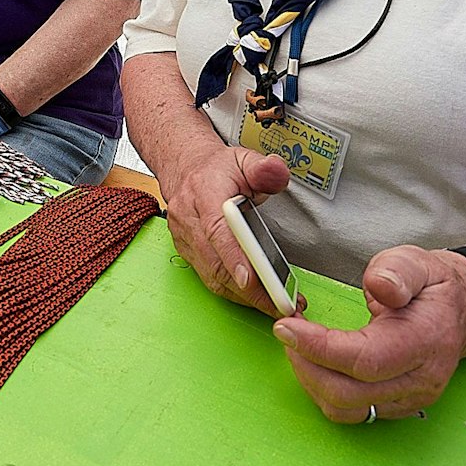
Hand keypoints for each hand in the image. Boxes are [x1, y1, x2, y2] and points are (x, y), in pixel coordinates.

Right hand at [160, 144, 290, 313]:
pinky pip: (209, 278)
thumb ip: (264, 168)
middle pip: (216, 261)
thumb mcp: (244, 159)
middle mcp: (189, 218)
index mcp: (203, 192)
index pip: (216, 229)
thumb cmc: (217, 169)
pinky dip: (234, 292)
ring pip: (212, 275)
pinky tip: (256, 297)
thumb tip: (277, 171)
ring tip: (275, 305)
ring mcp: (185, 238)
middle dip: (249, 288)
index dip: (233, 256)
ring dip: (244, 296)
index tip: (251, 278)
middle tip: (280, 303)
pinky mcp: (187, 252)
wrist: (185, 169)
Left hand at [272, 245, 465, 423]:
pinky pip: (352, 412)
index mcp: (425, 340)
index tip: (287, 328)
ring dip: (312, 381)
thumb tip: (382, 286)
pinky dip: (325, 391)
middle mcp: (420, 379)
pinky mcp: (398, 407)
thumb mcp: (415, 262)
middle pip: (349, 392)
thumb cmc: (432, 287)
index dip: (320, 347)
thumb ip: (397, 271)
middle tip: (289, 333)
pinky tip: (316, 364)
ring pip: (346, 409)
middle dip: (307, 365)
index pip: (365, 359)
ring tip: (299, 347)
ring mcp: (410, 398)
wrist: (459, 312)